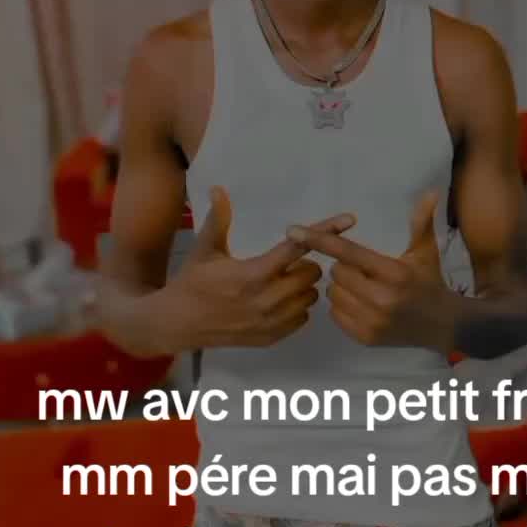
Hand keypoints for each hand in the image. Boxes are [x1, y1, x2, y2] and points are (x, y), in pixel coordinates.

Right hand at [167, 187, 355, 350]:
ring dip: (304, 287)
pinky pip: (303, 318)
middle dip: (305, 264)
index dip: (324, 232)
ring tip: (284, 281)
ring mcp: (271, 322)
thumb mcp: (204, 250)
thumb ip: (217, 220)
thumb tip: (219, 189)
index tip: (349, 219)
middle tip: (287, 262)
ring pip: (311, 297)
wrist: (177, 324)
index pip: (297, 249)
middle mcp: (267, 299)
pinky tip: (280, 301)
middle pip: (312, 274)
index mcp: (253, 273)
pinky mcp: (271, 337)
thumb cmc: (192, 282)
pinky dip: (298, 307)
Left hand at [286, 190, 451, 352]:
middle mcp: (381, 299)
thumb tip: (429, 193)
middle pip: (337, 272)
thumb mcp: (426, 251)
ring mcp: (372, 321)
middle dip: (345, 267)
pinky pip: (335, 314)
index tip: (293, 231)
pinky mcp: (365, 337)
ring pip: (333, 293)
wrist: (443, 326)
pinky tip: (361, 304)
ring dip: (342, 287)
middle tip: (364, 270)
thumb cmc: (429, 282)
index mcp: (394, 273)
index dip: (320, 240)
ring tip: (363, 287)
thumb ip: (421, 222)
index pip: (348, 252)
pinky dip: (342, 306)